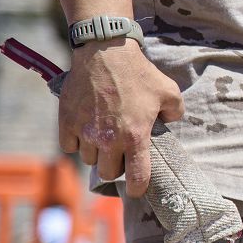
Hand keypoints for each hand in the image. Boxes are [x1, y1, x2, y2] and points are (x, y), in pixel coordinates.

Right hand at [58, 39, 183, 196]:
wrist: (105, 52)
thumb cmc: (139, 73)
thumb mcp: (169, 92)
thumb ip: (176, 112)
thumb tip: (172, 121)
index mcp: (135, 137)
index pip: (137, 177)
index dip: (138, 188)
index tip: (137, 189)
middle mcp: (108, 140)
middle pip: (109, 172)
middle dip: (115, 166)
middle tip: (120, 153)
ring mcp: (85, 132)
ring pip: (89, 160)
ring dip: (96, 153)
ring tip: (103, 138)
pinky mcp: (66, 123)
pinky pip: (69, 146)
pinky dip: (76, 142)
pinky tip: (85, 130)